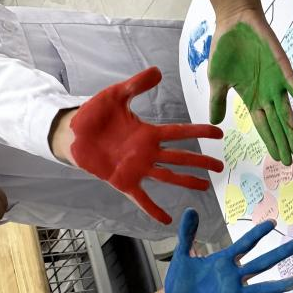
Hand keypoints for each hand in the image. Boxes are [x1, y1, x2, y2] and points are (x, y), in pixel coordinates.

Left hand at [68, 67, 223, 224]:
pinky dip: (153, 209)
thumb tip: (158, 71)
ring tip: (204, 187)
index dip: (200, 131)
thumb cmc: (95, 115)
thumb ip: (137, 85)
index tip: (219, 133)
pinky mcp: (124, 181)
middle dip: (201, 161)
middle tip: (220, 166)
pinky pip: (142, 197)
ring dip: (187, 181)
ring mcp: (138, 168)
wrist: (72, 133)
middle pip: (181, 157)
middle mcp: (148, 152)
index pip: (180, 132)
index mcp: (148, 133)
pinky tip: (166, 220)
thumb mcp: (116, 95)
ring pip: (168, 176)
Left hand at [165, 208, 292, 292]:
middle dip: (279, 254)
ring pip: (261, 289)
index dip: (258, 233)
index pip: (245, 244)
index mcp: (224, 261)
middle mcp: (234, 276)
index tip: (272, 222)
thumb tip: (190, 210)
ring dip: (279, 286)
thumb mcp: (182, 254)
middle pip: (261, 263)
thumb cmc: (180, 279)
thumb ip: (187, 233)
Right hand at [209, 13, 292, 165]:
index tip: (277, 159)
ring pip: (287, 112)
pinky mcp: (283, 68)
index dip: (271, 142)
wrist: (235, 22)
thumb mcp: (216, 79)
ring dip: (292, 129)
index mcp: (252, 99)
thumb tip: (214, 124)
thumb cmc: (225, 49)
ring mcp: (276, 82)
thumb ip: (218, 101)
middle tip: (291, 160)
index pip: (263, 126)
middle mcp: (267, 94)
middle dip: (283, 142)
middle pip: (277, 124)